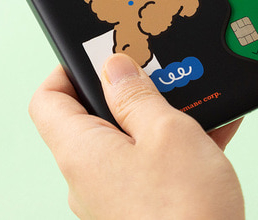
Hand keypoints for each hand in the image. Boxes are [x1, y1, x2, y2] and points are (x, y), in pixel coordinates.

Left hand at [29, 54, 244, 218]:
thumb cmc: (185, 214)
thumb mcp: (165, 133)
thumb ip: (136, 95)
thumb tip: (114, 66)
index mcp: (83, 151)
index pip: (48, 101)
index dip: (66, 70)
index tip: (95, 54)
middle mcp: (90, 174)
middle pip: (92, 114)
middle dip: (127, 88)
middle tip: (156, 71)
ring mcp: (116, 191)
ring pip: (128, 136)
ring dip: (157, 113)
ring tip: (190, 96)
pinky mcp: (141, 203)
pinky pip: (150, 160)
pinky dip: (173, 140)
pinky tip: (210, 127)